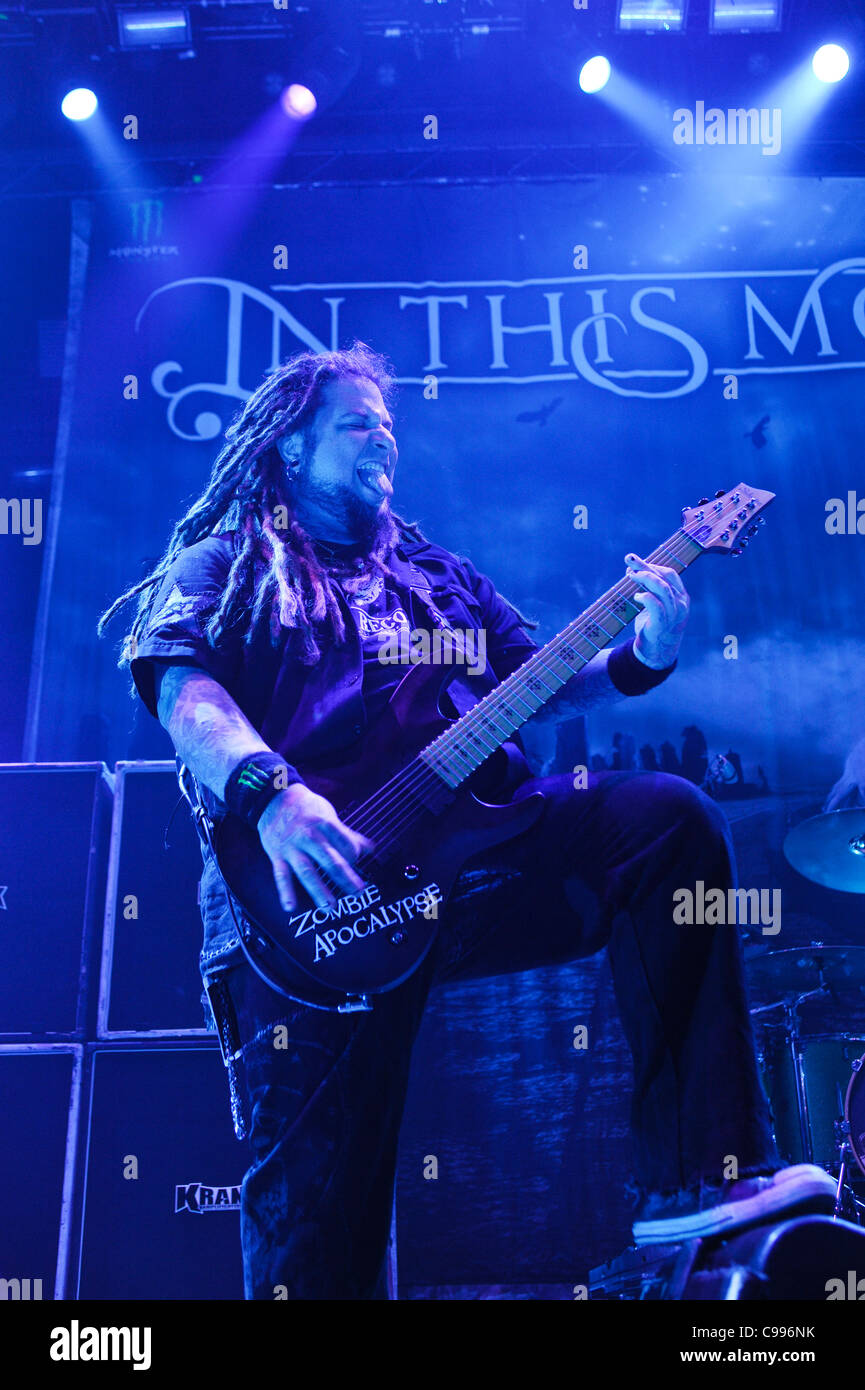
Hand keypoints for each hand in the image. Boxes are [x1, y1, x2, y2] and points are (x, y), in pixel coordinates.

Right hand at [257, 784, 373, 913]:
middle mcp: (309, 837)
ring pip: (307, 872)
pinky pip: (281, 875)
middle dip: (345, 877)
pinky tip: (290, 907)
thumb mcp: (328, 815)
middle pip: (329, 860)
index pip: (344, 843)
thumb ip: (348, 835)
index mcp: (324, 824)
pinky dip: (285, 891)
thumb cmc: (307, 808)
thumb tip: (372, 849)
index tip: (357, 861)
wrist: (273, 799)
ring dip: (319, 890)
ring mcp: (292, 848)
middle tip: (358, 892)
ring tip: (330, 907)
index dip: (353, 854)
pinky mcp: (277, 855)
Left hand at [625, 553, 689, 669]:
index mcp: (682, 597)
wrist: (656, 652)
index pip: (670, 574)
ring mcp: (674, 615)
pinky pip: (655, 604)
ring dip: (644, 578)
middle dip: (645, 566)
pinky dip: (644, 596)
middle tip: (628, 560)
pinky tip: (636, 596)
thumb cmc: (654, 624)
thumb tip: (631, 569)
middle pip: (664, 578)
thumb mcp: (655, 604)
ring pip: (662, 588)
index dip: (652, 565)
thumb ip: (648, 588)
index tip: (635, 562)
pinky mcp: (662, 624)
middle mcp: (681, 604)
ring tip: (630, 577)